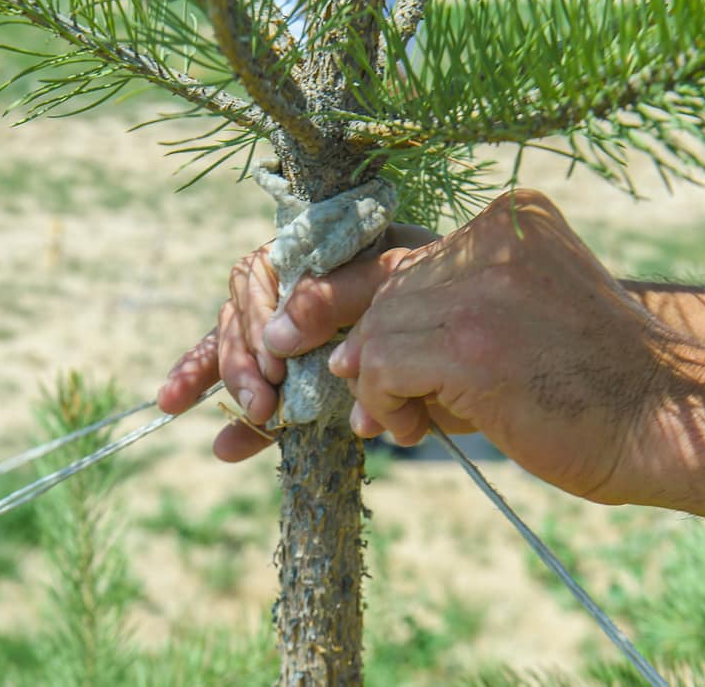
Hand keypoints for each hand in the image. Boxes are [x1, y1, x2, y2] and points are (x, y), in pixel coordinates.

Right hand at [157, 223, 437, 460]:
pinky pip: (262, 397)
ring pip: (242, 355)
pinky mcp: (303, 383)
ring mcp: (296, 339)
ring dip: (235, 386)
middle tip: (264, 402)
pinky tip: (227, 447)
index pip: (256, 277)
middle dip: (242, 361)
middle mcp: (297, 294)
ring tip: (257, 420)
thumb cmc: (442, 291)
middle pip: (240, 318)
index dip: (256, 320)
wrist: (478, 339)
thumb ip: (339, 294)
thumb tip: (277, 337)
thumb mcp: (395, 282)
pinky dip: (241, 423)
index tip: (276, 363)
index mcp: (314, 257)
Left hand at [328, 190, 671, 501]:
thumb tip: (342, 361)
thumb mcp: (514, 321)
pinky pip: (382, 363)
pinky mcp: (470, 340)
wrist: (663, 422)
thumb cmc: (588, 383)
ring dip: (382, 384)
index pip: (405, 251)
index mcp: (508, 220)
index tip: (315, 330)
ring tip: (410, 421)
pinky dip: (386, 401)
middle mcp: (491, 235)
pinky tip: (416, 428)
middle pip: (386, 288)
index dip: (354, 295)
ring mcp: (482, 283)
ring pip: (379, 326)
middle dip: (369, 351)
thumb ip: (438, 321)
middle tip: (374, 407)